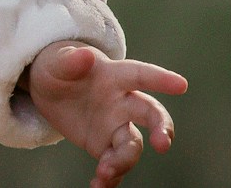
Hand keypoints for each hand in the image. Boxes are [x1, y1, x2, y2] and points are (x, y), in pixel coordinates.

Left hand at [24, 42, 185, 187]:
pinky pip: (114, 165)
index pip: (140, 75)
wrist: (48, 88)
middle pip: (150, 113)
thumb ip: (70, 61)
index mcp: (113, 75)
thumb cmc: (57, 66)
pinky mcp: (103, 146)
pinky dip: (110, 178)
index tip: (181, 85)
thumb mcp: (56, 61)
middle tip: (163, 144)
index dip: (160, 79)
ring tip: (104, 173)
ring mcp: (114, 126)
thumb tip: (86, 55)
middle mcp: (121, 101)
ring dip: (123, 161)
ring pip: (131, 146)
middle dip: (161, 127)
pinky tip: (98, 186)